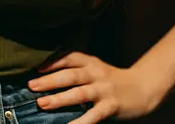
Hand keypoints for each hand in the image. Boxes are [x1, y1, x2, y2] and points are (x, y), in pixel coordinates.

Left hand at [28, 52, 161, 122]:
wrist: (143, 88)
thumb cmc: (111, 80)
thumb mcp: (95, 69)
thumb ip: (76, 70)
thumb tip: (45, 76)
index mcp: (90, 62)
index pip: (69, 58)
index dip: (52, 62)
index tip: (35, 68)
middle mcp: (96, 74)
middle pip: (70, 75)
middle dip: (50, 81)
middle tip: (32, 86)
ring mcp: (104, 90)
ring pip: (79, 93)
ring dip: (60, 99)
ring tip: (43, 104)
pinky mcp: (111, 106)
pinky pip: (93, 115)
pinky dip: (81, 122)